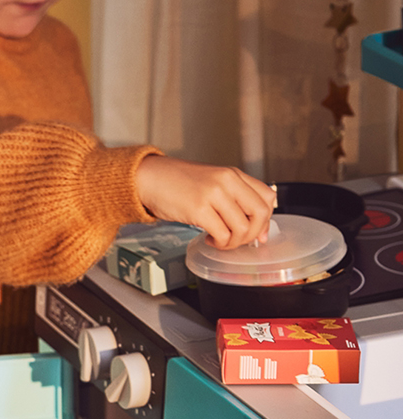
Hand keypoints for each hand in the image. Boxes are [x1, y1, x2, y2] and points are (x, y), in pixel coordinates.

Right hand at [136, 157, 275, 249]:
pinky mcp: (198, 209)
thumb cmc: (178, 183)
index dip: (266, 220)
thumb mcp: (212, 183)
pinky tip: (209, 239)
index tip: (258, 233)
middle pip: (260, 214)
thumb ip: (234, 199)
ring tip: (220, 241)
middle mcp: (227, 181)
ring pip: (242, 228)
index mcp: (233, 175)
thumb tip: (256, 228)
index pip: (268, 197)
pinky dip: (219, 244)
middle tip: (238, 240)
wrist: (150, 178)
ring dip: (233, 242)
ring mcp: (213, 194)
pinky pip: (222, 235)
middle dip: (252, 234)